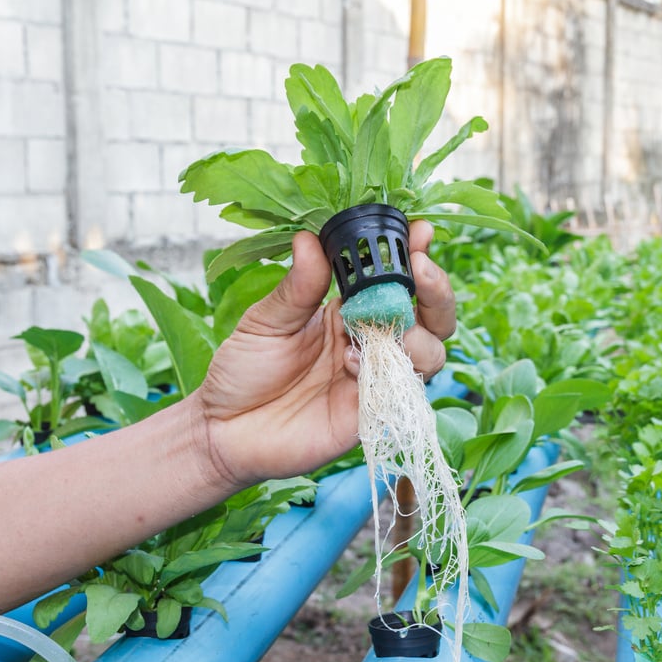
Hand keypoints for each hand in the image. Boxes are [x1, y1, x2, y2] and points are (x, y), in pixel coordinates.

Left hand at [193, 220, 455, 485]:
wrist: (224, 430)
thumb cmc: (244, 371)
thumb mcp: (266, 321)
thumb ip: (297, 286)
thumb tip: (309, 238)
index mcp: (350, 310)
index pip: (397, 280)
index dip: (415, 255)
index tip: (420, 232)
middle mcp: (372, 342)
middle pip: (433, 317)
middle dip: (437, 291)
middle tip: (420, 268)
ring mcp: (376, 378)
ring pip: (430, 353)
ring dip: (416, 335)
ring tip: (376, 329)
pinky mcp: (371, 414)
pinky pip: (401, 392)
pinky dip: (386, 373)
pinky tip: (351, 364)